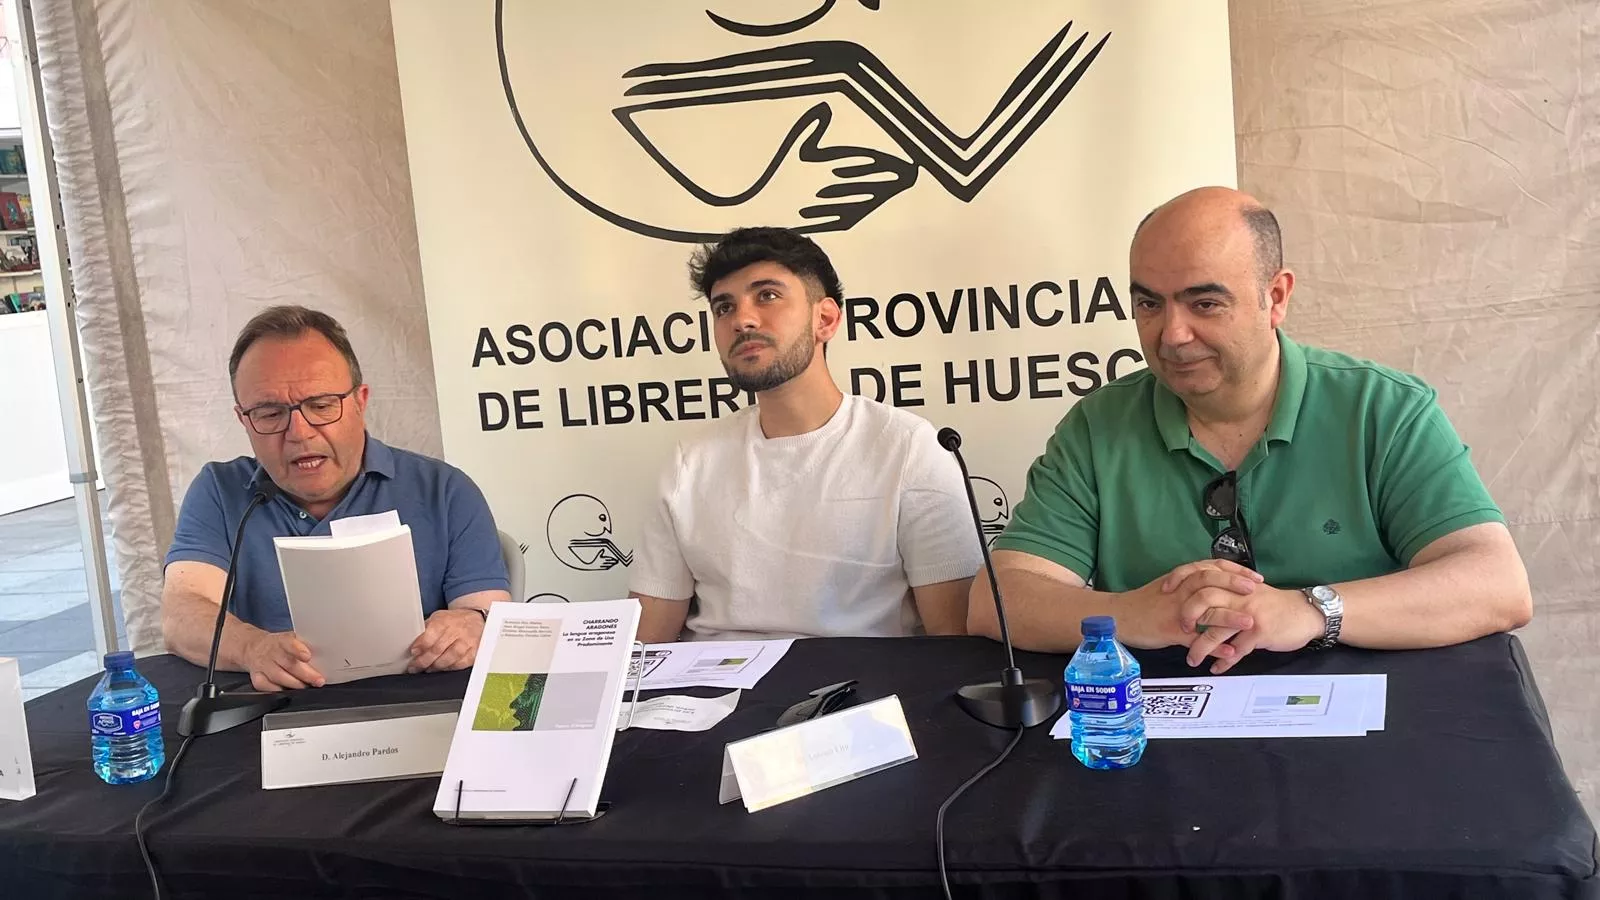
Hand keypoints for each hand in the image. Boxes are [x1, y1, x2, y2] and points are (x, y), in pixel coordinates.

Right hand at [245, 631, 324, 691]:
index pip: (289, 644)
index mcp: (281, 641)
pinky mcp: (257, 677)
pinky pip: (266, 686)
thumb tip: (325, 653)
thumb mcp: (292, 638)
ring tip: (307, 687)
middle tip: (319, 680)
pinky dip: (278, 690)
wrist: (254, 647)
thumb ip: (305, 645)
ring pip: (278, 677)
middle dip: (305, 674)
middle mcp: (271, 653)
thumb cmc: (279, 644)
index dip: (298, 650)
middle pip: (288, 664)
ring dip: (295, 684)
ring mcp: (263, 666)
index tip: (307, 656)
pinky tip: (288, 692)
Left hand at [409, 608, 486, 672]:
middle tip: (415, 666)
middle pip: (438, 649)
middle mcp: (457, 631)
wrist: (476, 621)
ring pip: (449, 658)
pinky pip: (459, 664)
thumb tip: (412, 644)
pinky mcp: (474, 652)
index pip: (431, 634)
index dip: (420, 645)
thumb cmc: (453, 622)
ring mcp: (467, 642)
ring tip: (428, 668)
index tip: (413, 652)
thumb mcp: (438, 618)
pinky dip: (449, 668)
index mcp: (445, 621)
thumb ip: (426, 630)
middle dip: (423, 660)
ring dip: (435, 666)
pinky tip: (442, 668)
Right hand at [1118, 559, 1262, 651]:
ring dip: (1230, 617)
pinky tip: (1230, 652)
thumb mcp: (1167, 587)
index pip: (1211, 567)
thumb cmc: (1143, 603)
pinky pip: (1195, 639)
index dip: (1234, 571)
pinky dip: (1213, 646)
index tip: (1254, 577)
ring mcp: (1175, 611)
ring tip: (1251, 623)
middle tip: (1255, 590)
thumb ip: (1188, 583)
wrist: (1118, 617)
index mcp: (1180, 579)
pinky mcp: (1170, 631)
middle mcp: (1179, 591)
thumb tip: (1213, 583)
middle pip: (1210, 581)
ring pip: (1206, 610)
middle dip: (1235, 585)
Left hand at [1180, 586, 1326, 673]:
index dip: (1180, 579)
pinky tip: (1216, 668)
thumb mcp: (1248, 590)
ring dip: (1201, 647)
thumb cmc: (1274, 604)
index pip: (1200, 573)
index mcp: (1233, 582)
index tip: (1165, 590)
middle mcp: (1239, 594)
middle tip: (1181, 630)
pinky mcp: (1260, 632)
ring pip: (1217, 629)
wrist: (1306, 613)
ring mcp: (1249, 613)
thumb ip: (1225, 590)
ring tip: (1192, 659)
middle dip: (1187, 615)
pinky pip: (1237, 650)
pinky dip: (1225, 661)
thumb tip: (1197, 595)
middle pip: (1204, 598)